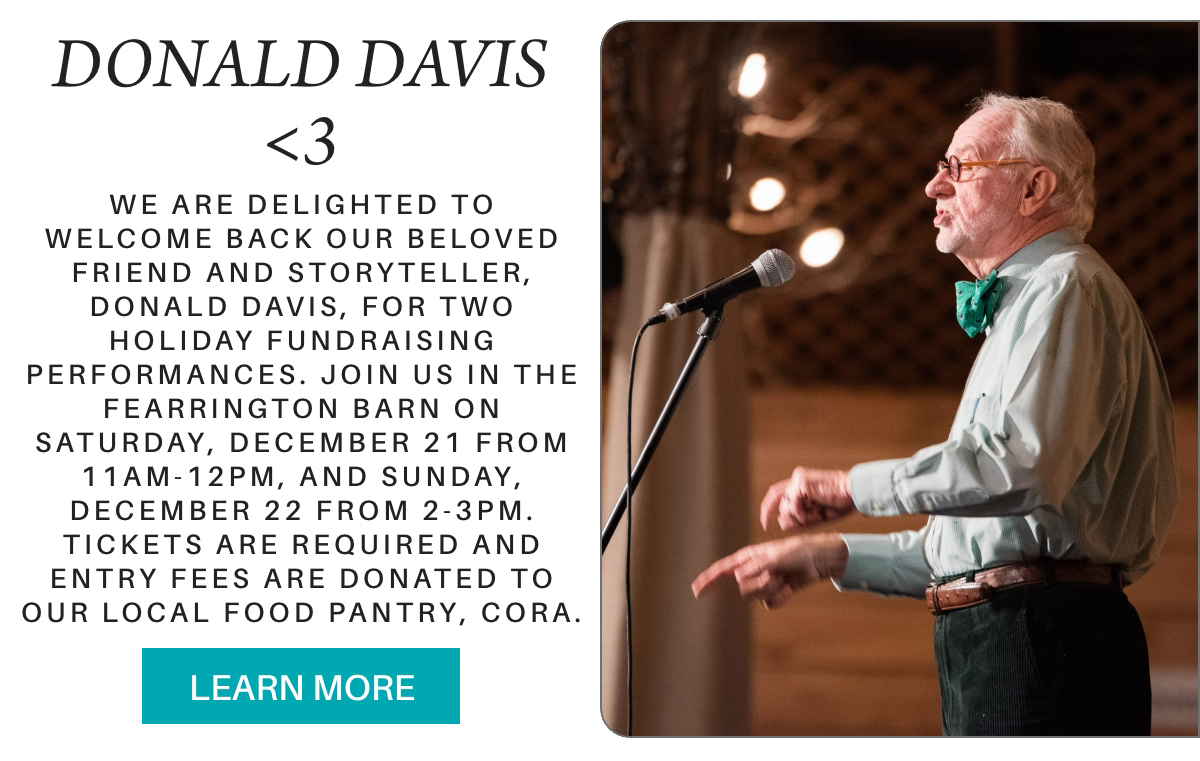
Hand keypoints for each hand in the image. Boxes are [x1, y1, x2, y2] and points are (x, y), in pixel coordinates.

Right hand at [691, 534, 848, 608]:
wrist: (818, 560)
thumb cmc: (796, 551)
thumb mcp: (775, 556)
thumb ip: (755, 567)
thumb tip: (737, 578)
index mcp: (748, 558)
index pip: (723, 570)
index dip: (708, 581)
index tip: (696, 591)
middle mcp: (752, 571)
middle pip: (743, 588)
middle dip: (758, 585)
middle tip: (773, 575)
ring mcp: (763, 583)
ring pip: (756, 597)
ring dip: (771, 590)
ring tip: (783, 578)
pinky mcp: (775, 593)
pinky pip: (770, 604)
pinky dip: (780, 597)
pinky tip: (789, 587)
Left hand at [760, 466, 854, 530]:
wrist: (854, 493)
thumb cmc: (841, 503)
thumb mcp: (816, 516)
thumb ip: (799, 519)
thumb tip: (780, 522)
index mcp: (800, 484)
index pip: (777, 494)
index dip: (768, 508)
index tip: (766, 523)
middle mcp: (797, 479)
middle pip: (779, 502)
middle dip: (783, 516)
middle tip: (787, 523)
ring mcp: (798, 479)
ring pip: (785, 506)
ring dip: (799, 517)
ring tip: (816, 515)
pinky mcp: (801, 482)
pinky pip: (792, 505)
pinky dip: (801, 514)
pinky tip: (814, 512)